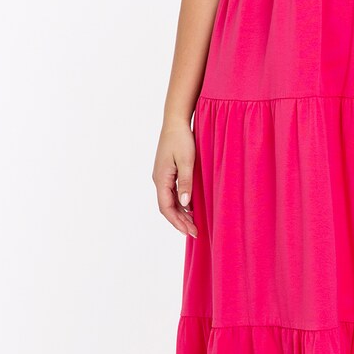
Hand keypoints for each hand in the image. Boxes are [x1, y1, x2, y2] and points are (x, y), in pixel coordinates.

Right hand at [153, 121, 198, 236]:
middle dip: (180, 221)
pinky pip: (172, 192)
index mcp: (161, 179)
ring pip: (170, 201)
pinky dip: (181, 203)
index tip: (190, 232)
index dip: (177, 222)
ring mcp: (162, 176)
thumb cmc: (181, 139)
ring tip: (193, 224)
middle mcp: (159, 179)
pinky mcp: (167, 171)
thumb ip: (186, 182)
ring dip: (180, 213)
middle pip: (167, 207)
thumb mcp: (187, 161)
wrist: (175, 122)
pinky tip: (191, 207)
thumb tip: (185, 204)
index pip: (166, 208)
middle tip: (195, 232)